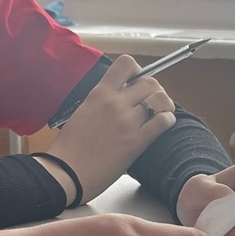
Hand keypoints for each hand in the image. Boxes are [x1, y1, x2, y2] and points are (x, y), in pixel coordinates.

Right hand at [39, 55, 176, 203]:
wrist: (66, 172)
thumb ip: (102, 101)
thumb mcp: (83, 111)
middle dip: (154, 91)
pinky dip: (168, 120)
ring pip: (160, 99)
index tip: (136, 83)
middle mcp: (115, 102)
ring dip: (164, 105)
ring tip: (160, 113)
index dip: (138, 72)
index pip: (127, 63)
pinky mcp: (136, 141)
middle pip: (150, 82)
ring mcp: (127, 121)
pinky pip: (164, 121)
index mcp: (99, 93)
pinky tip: (162, 125)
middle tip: (151, 103)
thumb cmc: (70, 147)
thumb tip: (120, 98)